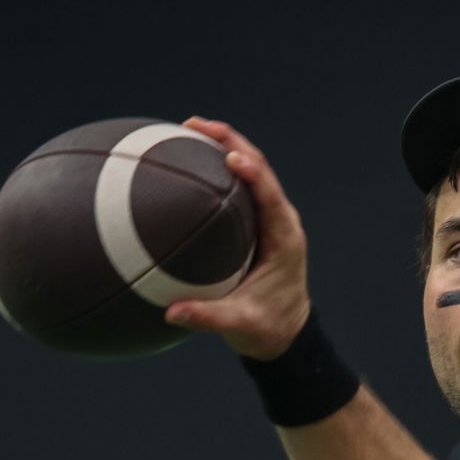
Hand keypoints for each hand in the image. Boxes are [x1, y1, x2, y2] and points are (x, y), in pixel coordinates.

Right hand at [167, 117, 310, 359]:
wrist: (287, 335)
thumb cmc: (268, 329)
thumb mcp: (240, 325)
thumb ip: (208, 318)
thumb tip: (173, 313)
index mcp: (284, 238)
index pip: (270, 195)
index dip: (252, 172)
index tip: (229, 156)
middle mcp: (280, 221)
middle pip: (259, 168)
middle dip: (230, 141)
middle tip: (195, 124)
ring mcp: (270, 219)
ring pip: (250, 170)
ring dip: (224, 146)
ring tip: (190, 128)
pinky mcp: (257, 223)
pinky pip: (240, 186)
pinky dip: (218, 167)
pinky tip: (189, 159)